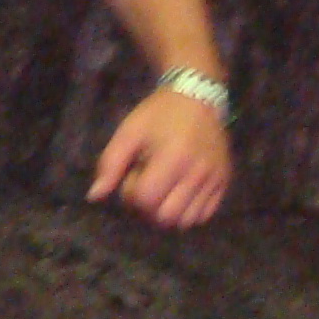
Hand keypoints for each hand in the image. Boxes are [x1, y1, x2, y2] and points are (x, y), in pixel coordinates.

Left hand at [87, 86, 229, 229]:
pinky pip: (204, 215)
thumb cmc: (159, 114)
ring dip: (169, 213)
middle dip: (150, 207)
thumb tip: (95, 196)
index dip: (132, 193)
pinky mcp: (224, 182)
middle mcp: (197, 173)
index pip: (146, 199)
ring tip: (165, 190)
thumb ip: (110, 164)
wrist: (197, 97)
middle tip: (148, 184)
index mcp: (173, 158)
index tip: (134, 173)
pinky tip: (180, 193)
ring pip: (186, 221)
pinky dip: (188, 212)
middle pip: (166, 217)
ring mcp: (214, 179)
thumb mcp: (129, 132)